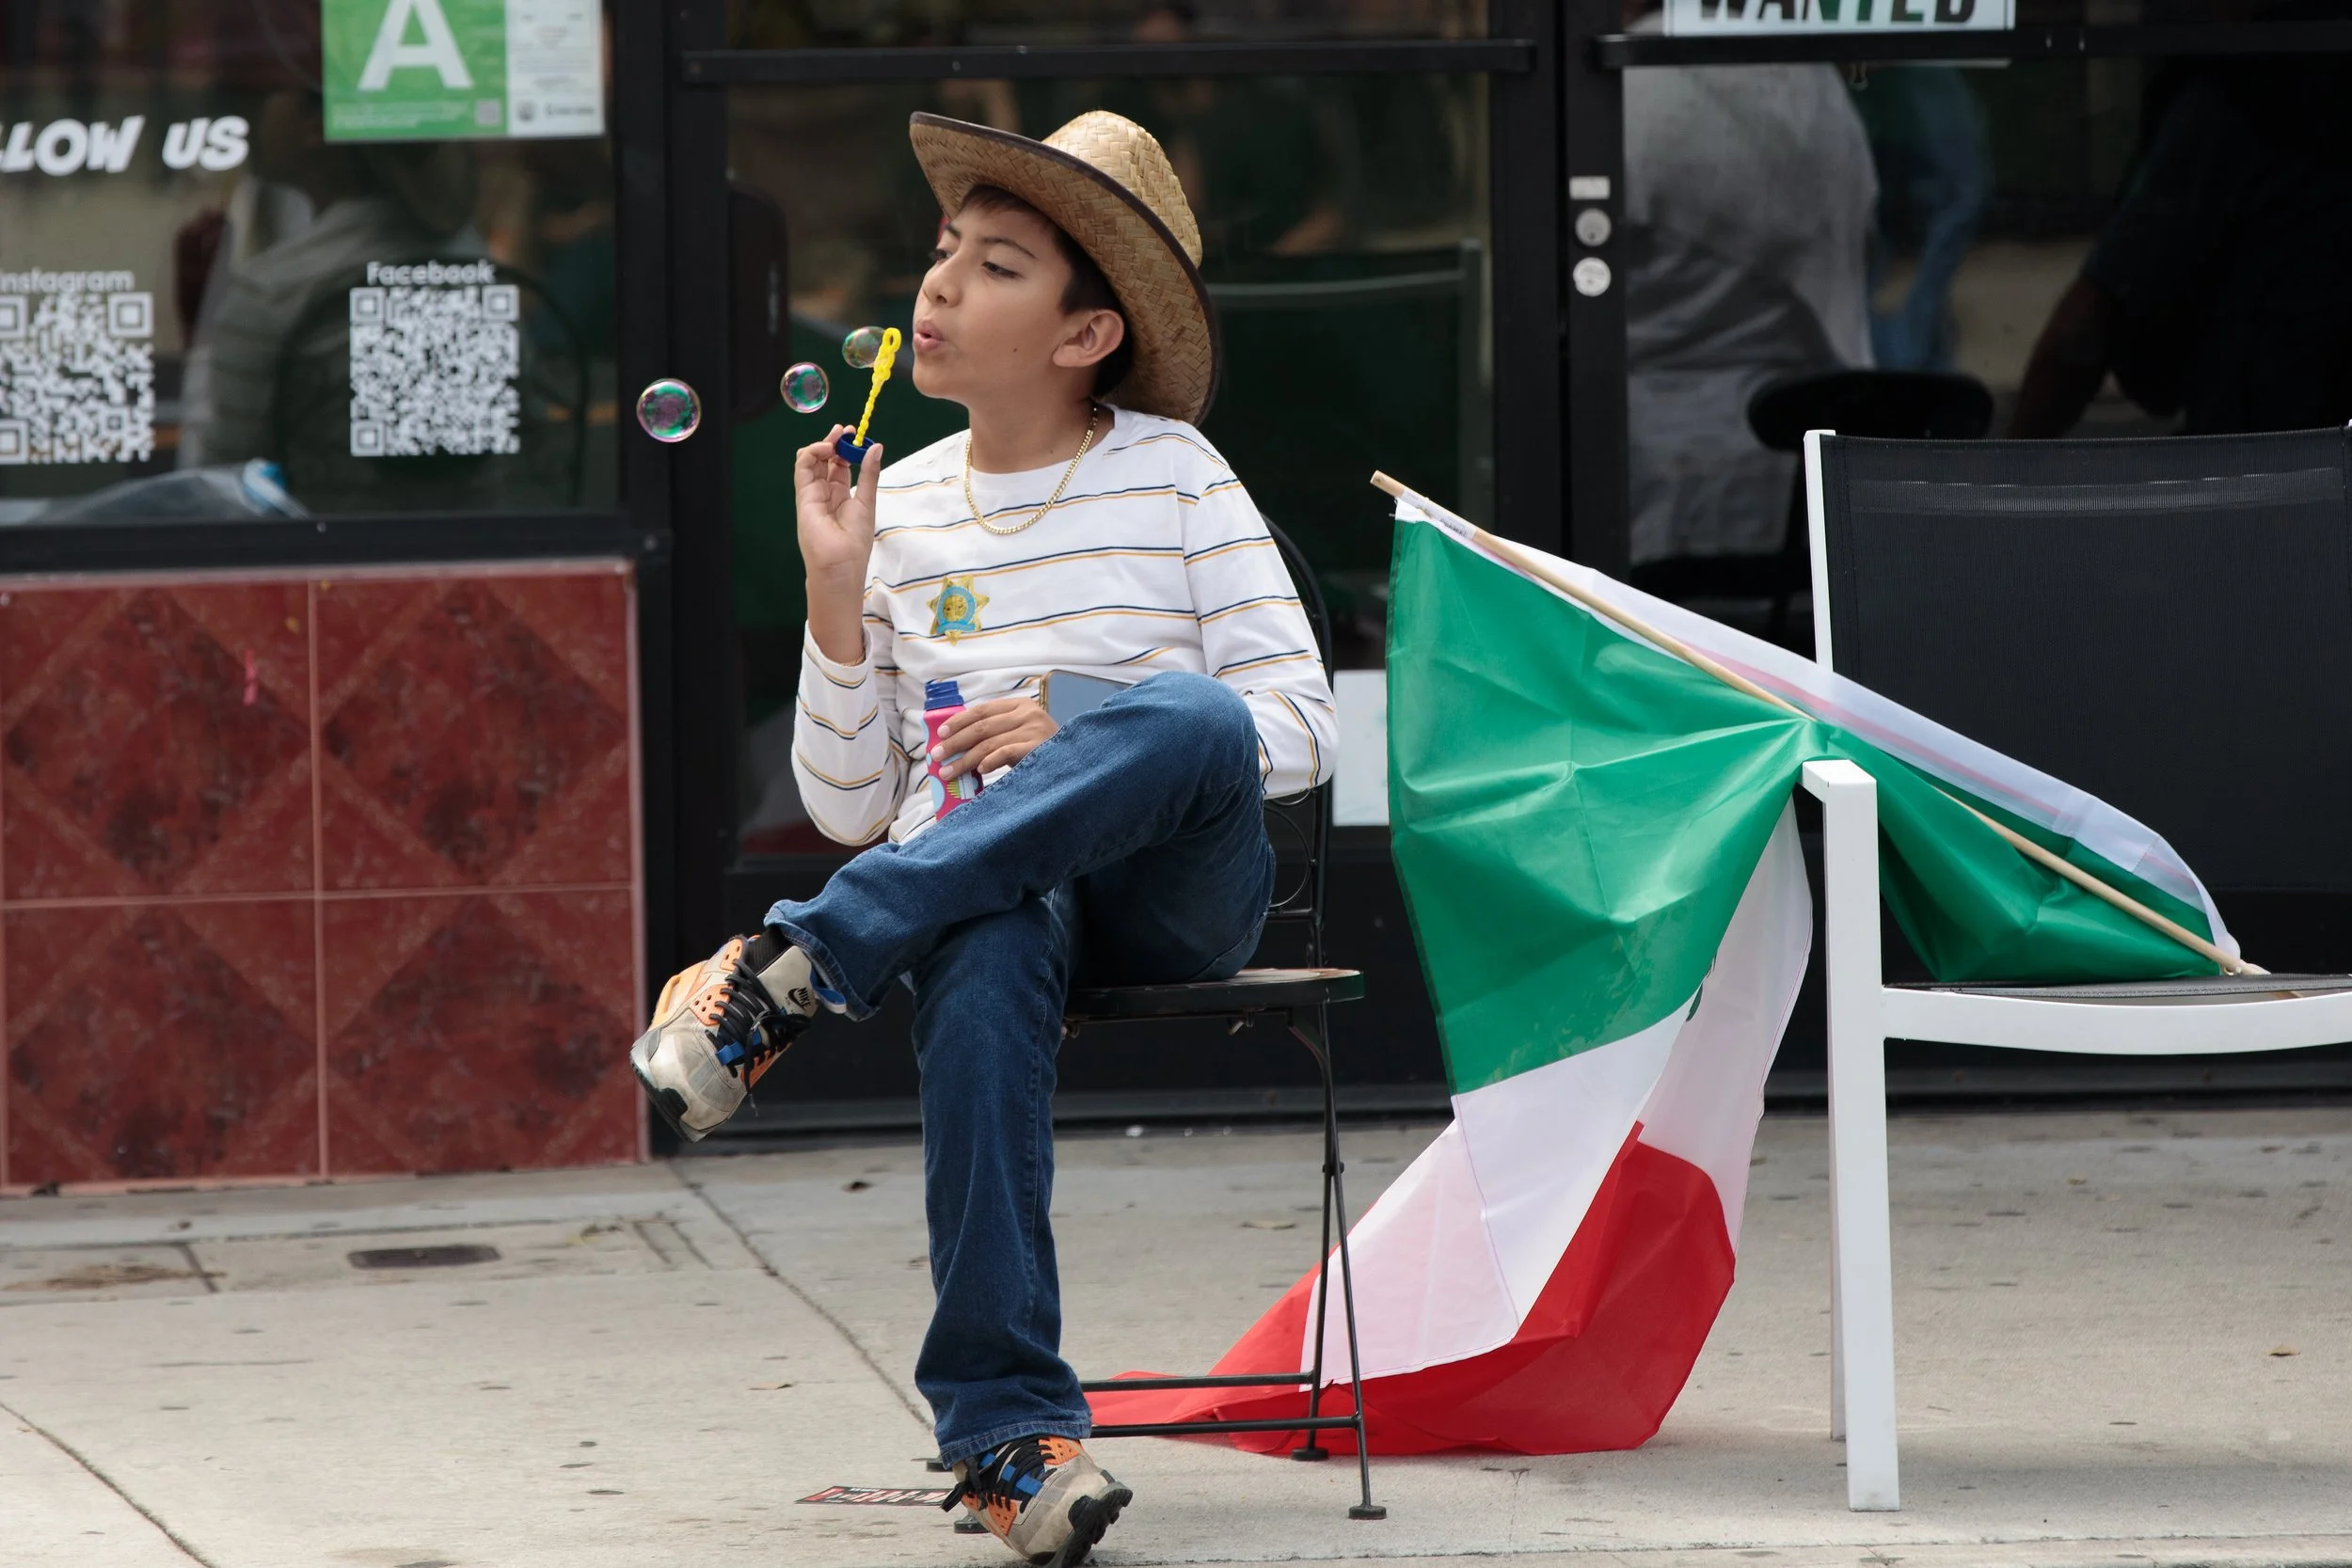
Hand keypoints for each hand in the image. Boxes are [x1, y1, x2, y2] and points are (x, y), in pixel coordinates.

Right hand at [794, 424, 881, 582]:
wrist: (839, 563)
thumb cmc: (855, 539)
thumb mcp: (866, 501)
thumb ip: (869, 474)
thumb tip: (877, 447)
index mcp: (841, 495)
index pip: (839, 464)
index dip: (845, 448)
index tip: (854, 434)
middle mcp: (825, 492)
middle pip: (825, 459)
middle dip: (834, 441)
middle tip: (845, 431)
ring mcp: (812, 493)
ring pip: (811, 460)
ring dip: (822, 444)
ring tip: (836, 439)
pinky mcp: (803, 495)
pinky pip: (803, 468)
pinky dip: (811, 453)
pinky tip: (825, 448)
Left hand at [933, 697, 1058, 778]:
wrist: (1074, 761)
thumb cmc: (1041, 750)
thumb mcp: (1019, 734)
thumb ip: (995, 733)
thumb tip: (956, 745)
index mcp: (1019, 705)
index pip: (982, 710)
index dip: (959, 721)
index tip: (941, 734)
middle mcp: (1027, 713)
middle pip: (981, 727)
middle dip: (955, 742)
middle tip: (937, 756)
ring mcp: (1034, 729)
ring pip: (989, 742)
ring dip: (965, 759)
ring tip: (948, 772)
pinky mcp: (1038, 746)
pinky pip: (1006, 752)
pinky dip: (990, 761)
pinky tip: (979, 772)